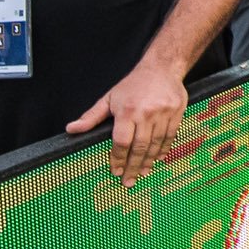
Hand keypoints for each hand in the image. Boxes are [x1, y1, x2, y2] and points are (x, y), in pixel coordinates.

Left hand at [65, 62, 187, 186]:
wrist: (162, 67)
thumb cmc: (133, 84)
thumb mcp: (109, 98)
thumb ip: (91, 116)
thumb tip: (71, 129)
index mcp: (127, 110)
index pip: (121, 142)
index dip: (118, 159)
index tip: (115, 171)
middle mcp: (146, 113)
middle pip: (140, 147)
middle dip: (133, 167)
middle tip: (129, 181)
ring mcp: (163, 113)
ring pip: (156, 144)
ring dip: (149, 161)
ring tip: (143, 173)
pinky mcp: (177, 112)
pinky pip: (170, 136)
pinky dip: (164, 149)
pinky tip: (158, 158)